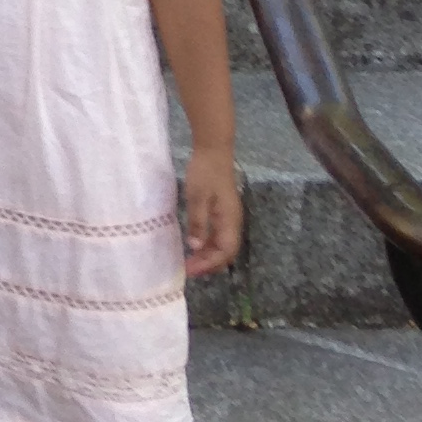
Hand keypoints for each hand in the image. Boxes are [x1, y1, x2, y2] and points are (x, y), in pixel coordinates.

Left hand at [182, 144, 242, 278]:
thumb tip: (195, 247)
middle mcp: (233, 222)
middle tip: (189, 270)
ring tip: (190, 261)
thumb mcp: (197, 197)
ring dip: (208, 256)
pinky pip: (218, 235)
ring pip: (222, 244)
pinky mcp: (223, 211)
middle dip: (209, 264)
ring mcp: (229, 217)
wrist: (213, 150)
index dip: (209, 264)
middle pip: (226, 252)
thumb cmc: (205, 173)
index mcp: (229, 221)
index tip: (190, 270)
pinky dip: (208, 244)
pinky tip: (195, 244)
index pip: (225, 252)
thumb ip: (198, 222)